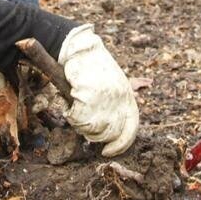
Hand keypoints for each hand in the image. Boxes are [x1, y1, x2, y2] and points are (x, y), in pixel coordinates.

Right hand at [57, 24, 138, 156]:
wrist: (77, 47)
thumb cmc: (92, 66)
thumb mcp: (113, 84)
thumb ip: (116, 104)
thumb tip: (112, 130)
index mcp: (127, 95)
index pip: (131, 128)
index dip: (121, 144)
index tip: (107, 152)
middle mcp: (120, 98)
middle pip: (110, 133)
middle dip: (94, 135)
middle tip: (83, 124)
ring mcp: (105, 98)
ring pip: (93, 129)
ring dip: (81, 123)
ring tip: (76, 109)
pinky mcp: (89, 95)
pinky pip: (78, 118)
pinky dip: (71, 115)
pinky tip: (69, 104)